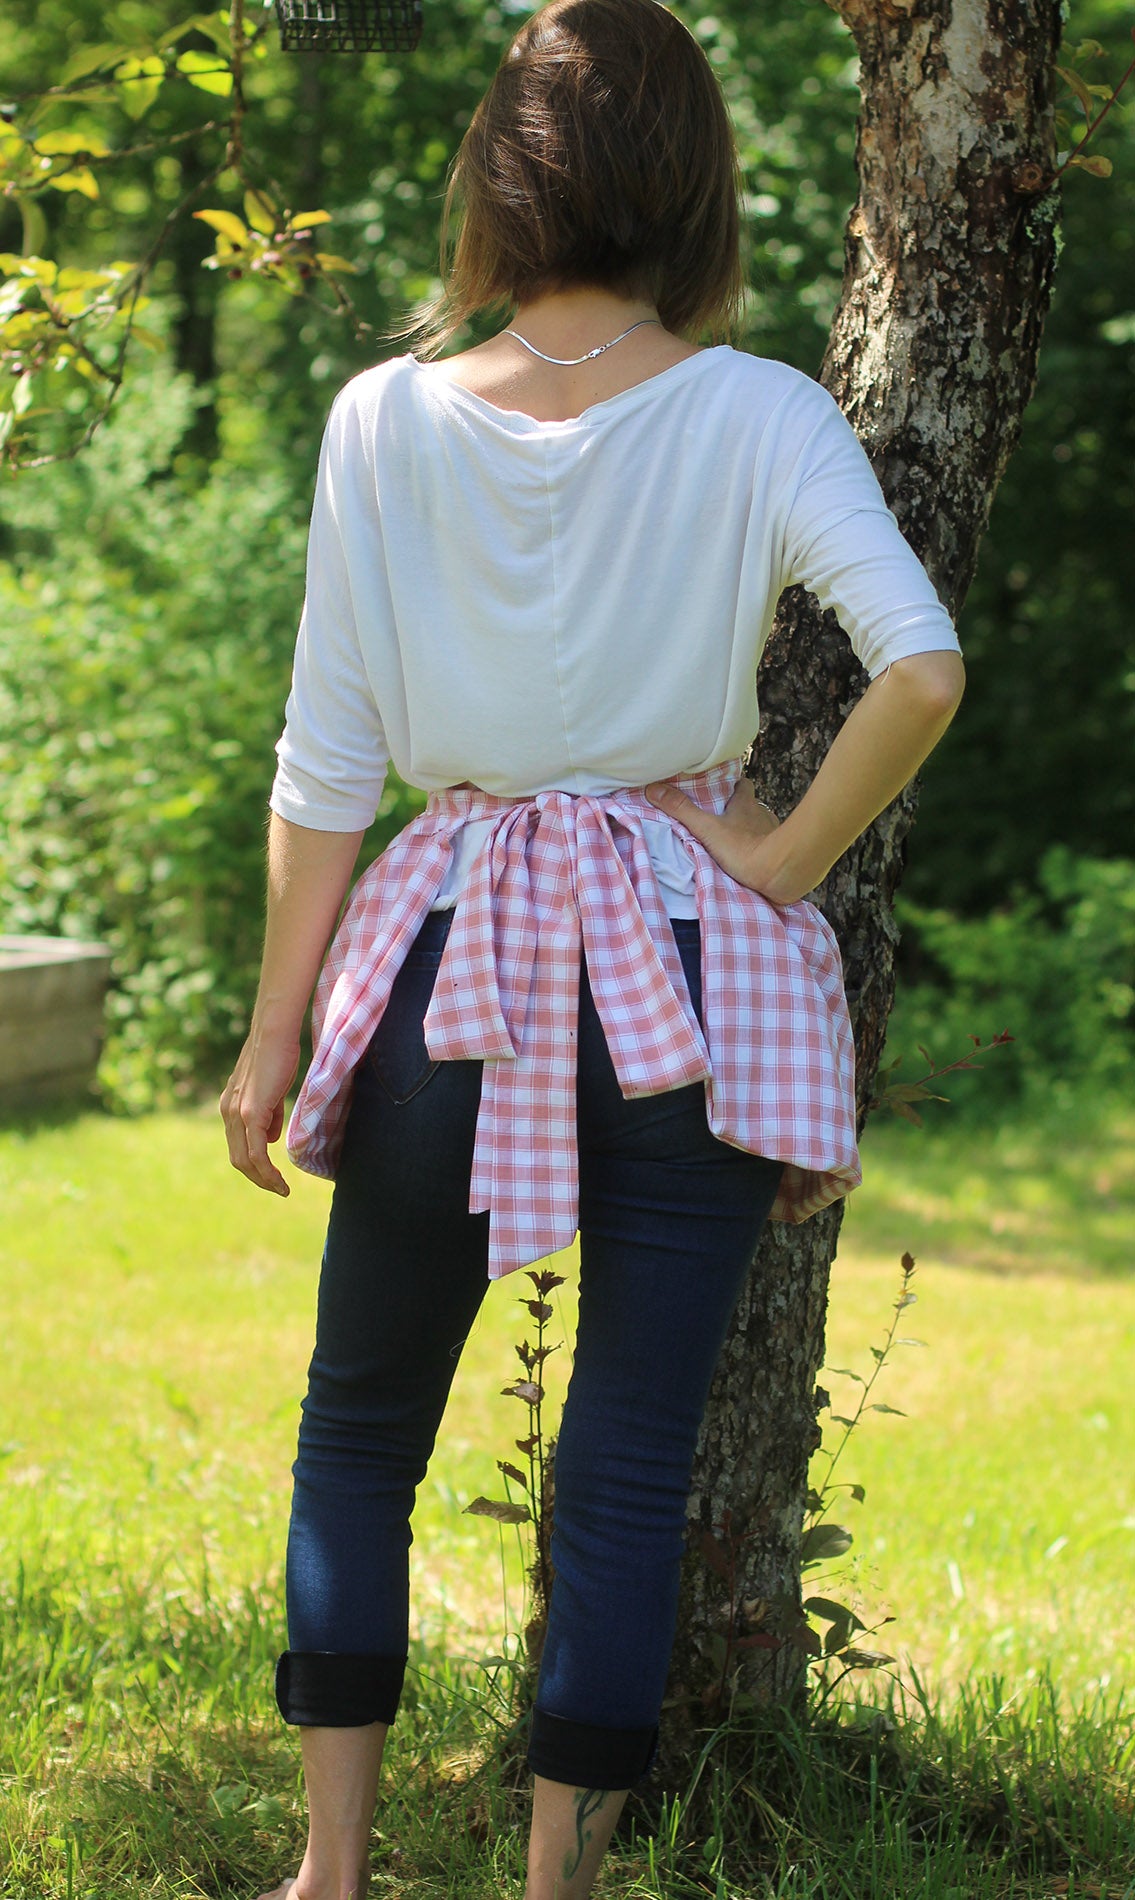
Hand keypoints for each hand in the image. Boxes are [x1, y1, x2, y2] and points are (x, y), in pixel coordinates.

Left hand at [219, 1025, 300, 1194]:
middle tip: (278, 1189)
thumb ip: (270, 1115)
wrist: (273, 1032)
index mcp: (231, 1106)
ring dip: (264, 1179)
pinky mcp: (251, 1112)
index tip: (273, 1177)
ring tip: (281, 1189)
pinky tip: (280, 1181)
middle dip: (258, 1178)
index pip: (238, 1145)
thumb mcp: (271, 1091)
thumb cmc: (277, 1055)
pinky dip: (267, 1171)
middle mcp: (228, 1112)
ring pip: (245, 1160)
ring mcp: (237, 1113)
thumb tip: (272, 1139)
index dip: (254, 1165)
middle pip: (238, 1159)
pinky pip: (257, 1152)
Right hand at [645, 778, 799, 903]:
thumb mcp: (707, 828)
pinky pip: (768, 846)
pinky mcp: (780, 854)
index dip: (732, 784)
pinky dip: (759, 849)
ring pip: (759, 826)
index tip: (720, 786)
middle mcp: (761, 815)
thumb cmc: (744, 848)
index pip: (741, 784)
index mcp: (745, 804)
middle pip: (750, 805)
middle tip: (720, 817)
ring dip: (747, 830)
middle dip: (737, 809)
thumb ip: (682, 810)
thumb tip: (654, 789)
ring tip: (732, 839)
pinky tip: (749, 858)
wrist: (780, 873)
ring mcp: (772, 834)